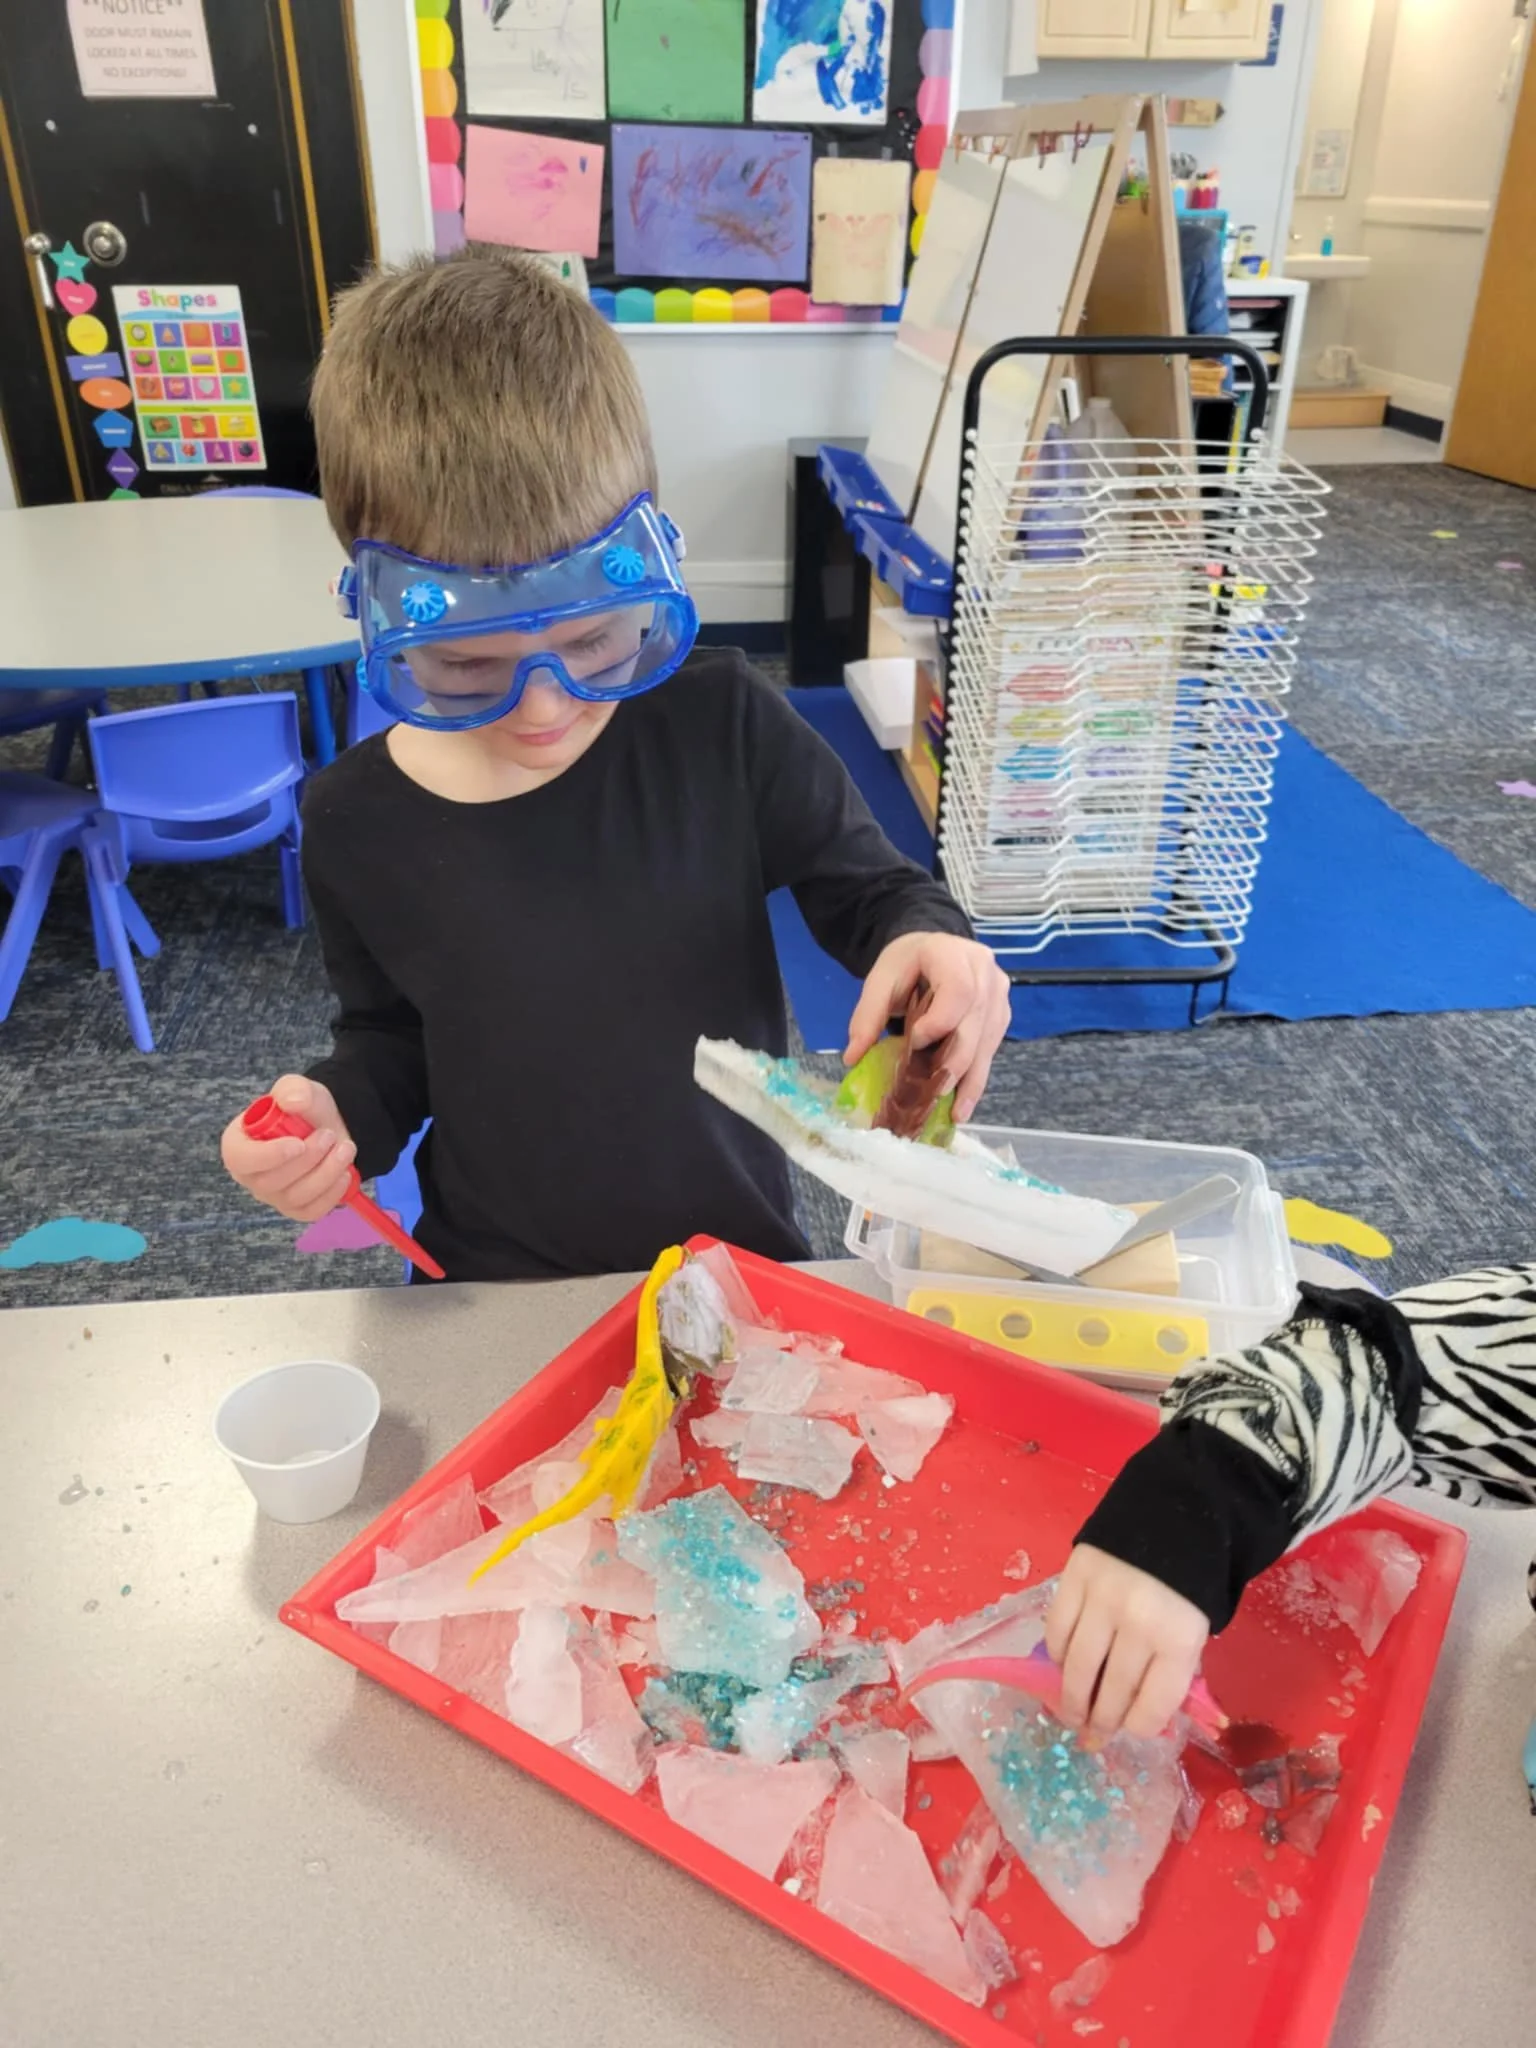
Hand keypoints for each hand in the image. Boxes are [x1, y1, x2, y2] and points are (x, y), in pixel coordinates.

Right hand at [220, 1074, 356, 1222]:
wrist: (327, 1126)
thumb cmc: (303, 1110)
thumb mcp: (298, 1088)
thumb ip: (293, 1089)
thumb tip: (292, 1102)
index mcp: (238, 1144)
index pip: (240, 1160)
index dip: (267, 1156)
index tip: (297, 1144)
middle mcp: (250, 1176)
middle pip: (270, 1183)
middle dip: (307, 1160)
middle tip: (329, 1135)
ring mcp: (273, 1196)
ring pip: (295, 1198)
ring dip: (325, 1173)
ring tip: (345, 1147)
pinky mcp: (296, 1209)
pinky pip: (312, 1211)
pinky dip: (332, 1194)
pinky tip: (345, 1173)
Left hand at [846, 932, 1009, 1123]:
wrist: (931, 950)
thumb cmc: (906, 963)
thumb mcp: (881, 980)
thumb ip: (867, 1015)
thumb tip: (852, 1057)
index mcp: (953, 954)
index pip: (959, 990)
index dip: (941, 1020)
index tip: (915, 1041)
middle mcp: (984, 971)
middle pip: (977, 1021)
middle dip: (956, 1060)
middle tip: (936, 1090)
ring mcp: (998, 994)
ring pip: (988, 1041)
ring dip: (970, 1079)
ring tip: (955, 1112)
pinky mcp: (1000, 1015)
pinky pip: (991, 1050)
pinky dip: (976, 1079)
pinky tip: (963, 1105)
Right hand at [1044, 1544, 1210, 1741]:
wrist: (1176, 1511)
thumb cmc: (1191, 1580)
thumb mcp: (1197, 1627)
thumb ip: (1174, 1668)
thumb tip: (1145, 1712)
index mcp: (1179, 1640)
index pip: (1152, 1706)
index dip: (1138, 1726)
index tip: (1128, 1731)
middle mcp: (1139, 1625)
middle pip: (1111, 1692)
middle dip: (1101, 1721)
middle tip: (1092, 1736)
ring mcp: (1102, 1601)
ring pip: (1077, 1667)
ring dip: (1070, 1698)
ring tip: (1070, 1712)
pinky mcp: (1075, 1578)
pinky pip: (1057, 1630)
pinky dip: (1056, 1653)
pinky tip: (1062, 1663)